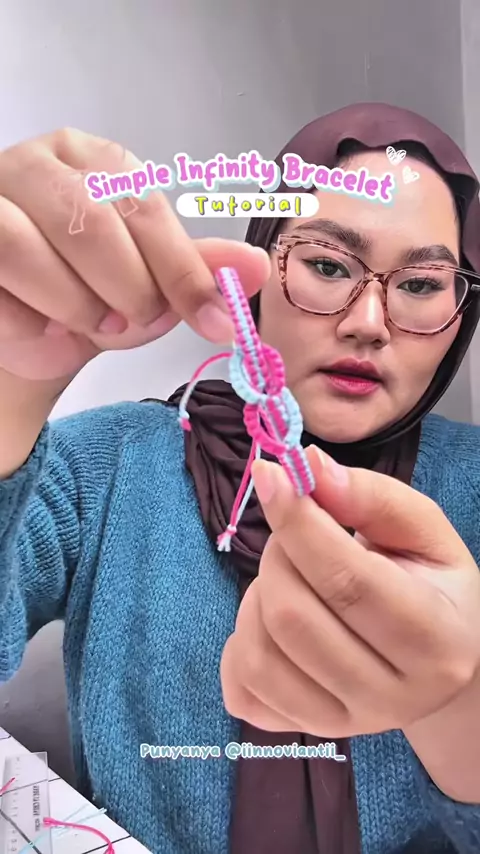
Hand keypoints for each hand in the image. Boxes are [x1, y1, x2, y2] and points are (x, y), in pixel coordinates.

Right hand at [0, 128, 268, 381]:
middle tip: (128, 320)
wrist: (26, 335)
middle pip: (88, 220)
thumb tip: (256, 267)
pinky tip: (37, 327)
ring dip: (70, 305)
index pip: (143, 206)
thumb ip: (194, 273)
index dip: (182, 270)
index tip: (215, 321)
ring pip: (23, 245)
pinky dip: (23, 322)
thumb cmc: (85, 298)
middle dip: (124, 289)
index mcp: (91, 162)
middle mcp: (36, 166)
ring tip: (85, 324)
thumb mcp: (148, 287)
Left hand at [220, 447, 479, 738]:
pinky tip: (272, 622)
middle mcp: (391, 698)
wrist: (438, 660)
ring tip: (291, 577)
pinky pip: (240, 690)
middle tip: (296, 532)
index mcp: (434, 642)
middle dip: (277, 554)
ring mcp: (344, 724)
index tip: (270, 475)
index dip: (298, 524)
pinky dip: (239, 644)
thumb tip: (309, 467)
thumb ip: (371, 497)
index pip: (348, 582)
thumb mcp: (424, 531)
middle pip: (292, 616)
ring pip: (259, 654)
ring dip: (257, 596)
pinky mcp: (304, 732)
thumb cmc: (432, 584)